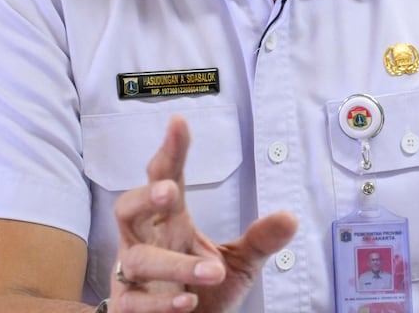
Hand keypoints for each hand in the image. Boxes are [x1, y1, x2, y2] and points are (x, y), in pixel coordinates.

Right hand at [109, 115, 297, 311]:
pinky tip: (188, 301)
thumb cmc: (203, 291)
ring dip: (175, 263)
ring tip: (213, 270)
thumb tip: (290, 217)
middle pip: (128, 208)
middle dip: (144, 196)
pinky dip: (161, 301)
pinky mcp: (129, 307)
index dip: (170, 152)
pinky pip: (134, 301)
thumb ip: (261, 240)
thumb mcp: (240, 262)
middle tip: (169, 190)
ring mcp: (133, 274)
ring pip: (139, 258)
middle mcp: (146, 241)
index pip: (166, 178)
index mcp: (170, 221)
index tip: (178, 123)